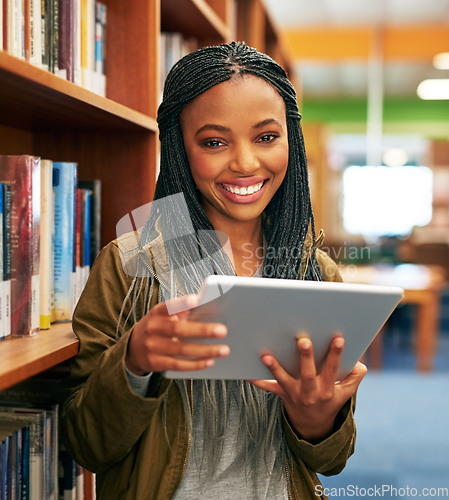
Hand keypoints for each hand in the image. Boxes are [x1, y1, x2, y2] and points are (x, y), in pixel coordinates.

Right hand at [125, 294, 229, 375]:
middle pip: (178, 330)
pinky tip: (210, 360)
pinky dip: (195, 363)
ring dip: (205, 350)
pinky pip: (178, 365)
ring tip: (223, 350)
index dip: (182, 303)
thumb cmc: (157, 327)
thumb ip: (181, 311)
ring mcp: (152, 347)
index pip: (168, 306)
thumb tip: (207, 306)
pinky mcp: (155, 363)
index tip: (196, 299)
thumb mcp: (163, 315)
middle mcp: (153, 329)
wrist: (132, 348)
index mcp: (156, 313)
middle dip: (202, 330)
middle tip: (223, 330)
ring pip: (181, 350)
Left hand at [249, 336, 366, 441]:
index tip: (338, 338)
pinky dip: (256, 380)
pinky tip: (245, 371)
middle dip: (306, 357)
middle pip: (307, 374)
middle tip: (303, 340)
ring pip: (283, 380)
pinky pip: (267, 387)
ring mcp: (293, 394)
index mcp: (327, 389)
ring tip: (266, 355)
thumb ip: (354, 378)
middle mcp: (310, 392)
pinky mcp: (281, 394)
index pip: (333, 370)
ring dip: (275, 368)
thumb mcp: (345, 393)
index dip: (336, 355)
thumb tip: (359, 363)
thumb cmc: (330, 401)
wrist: (312, 426)